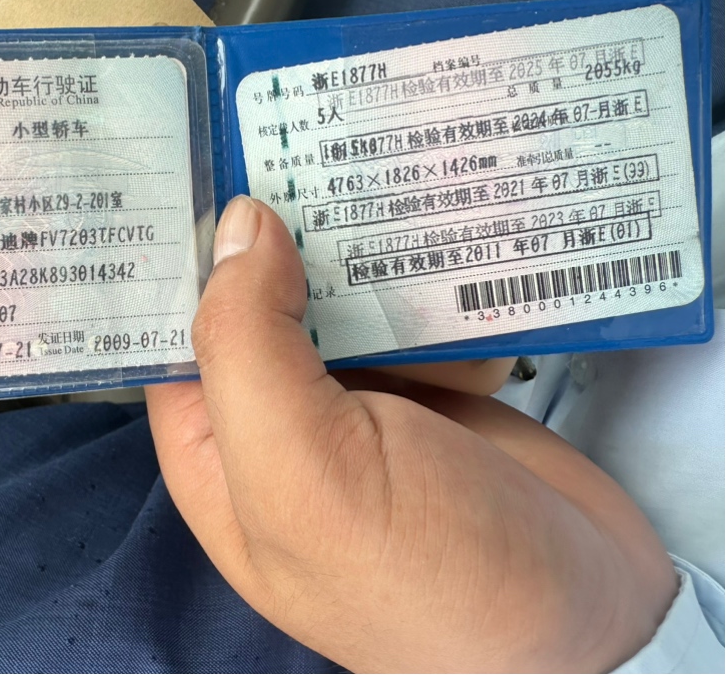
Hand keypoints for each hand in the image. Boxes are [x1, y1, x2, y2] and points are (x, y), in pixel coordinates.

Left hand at [145, 196, 676, 671]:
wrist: (586, 627)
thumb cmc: (424, 572)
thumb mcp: (304, 470)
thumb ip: (248, 345)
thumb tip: (237, 223)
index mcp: (220, 448)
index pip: (171, 332)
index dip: (176, 253)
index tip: (193, 157)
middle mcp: (280, 421)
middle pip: (260, 299)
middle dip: (282, 232)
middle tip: (297, 133)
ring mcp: (361, 404)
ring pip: (342, 295)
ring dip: (368, 251)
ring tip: (380, 175)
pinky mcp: (434, 389)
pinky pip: (416, 310)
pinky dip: (436, 286)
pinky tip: (454, 260)